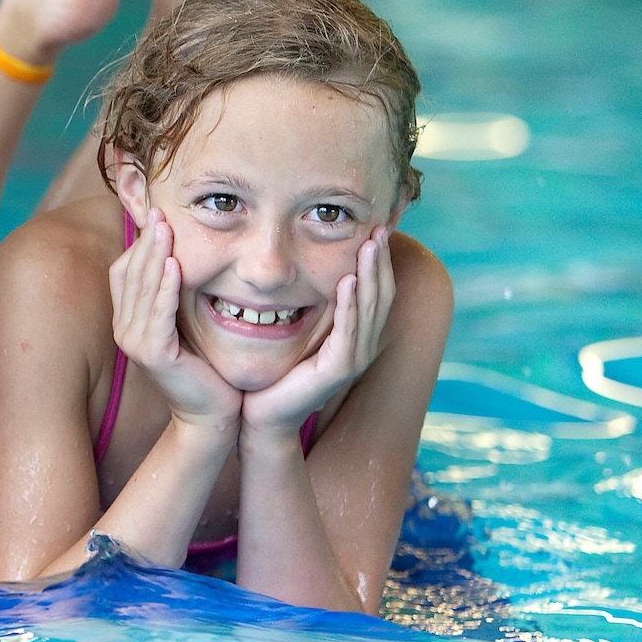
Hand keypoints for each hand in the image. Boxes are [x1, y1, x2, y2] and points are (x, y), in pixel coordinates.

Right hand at [109, 208, 240, 431]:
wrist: (211, 414)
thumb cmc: (203, 366)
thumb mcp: (183, 322)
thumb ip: (172, 294)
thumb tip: (177, 254)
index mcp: (127, 319)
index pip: (124, 270)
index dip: (138, 243)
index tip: (157, 215)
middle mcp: (123, 329)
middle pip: (130, 273)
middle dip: (146, 241)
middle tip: (160, 211)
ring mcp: (134, 342)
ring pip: (142, 288)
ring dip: (154, 256)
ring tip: (166, 228)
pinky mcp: (153, 354)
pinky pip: (158, 313)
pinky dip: (166, 287)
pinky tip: (176, 265)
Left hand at [243, 227, 395, 436]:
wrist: (262, 414)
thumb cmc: (274, 371)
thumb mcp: (295, 328)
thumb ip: (308, 304)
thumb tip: (305, 266)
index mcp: (355, 334)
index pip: (375, 290)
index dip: (377, 261)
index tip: (374, 228)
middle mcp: (361, 345)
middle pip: (380, 295)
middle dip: (379, 260)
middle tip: (379, 228)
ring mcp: (353, 358)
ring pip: (370, 309)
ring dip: (370, 274)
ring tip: (370, 245)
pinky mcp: (338, 370)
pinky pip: (348, 331)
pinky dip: (351, 305)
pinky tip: (349, 280)